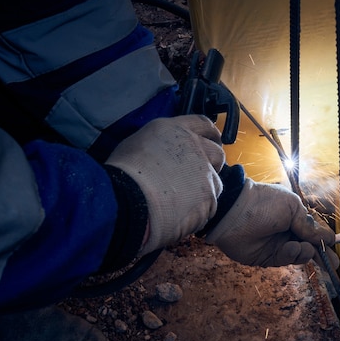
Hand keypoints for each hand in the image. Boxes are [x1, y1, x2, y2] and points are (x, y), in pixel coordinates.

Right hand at [106, 116, 224, 253]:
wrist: (126, 198)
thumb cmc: (122, 172)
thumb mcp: (137, 144)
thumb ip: (159, 145)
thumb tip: (162, 154)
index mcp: (176, 130)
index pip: (203, 124)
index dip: (210, 134)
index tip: (211, 142)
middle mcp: (195, 147)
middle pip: (217, 152)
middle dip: (213, 163)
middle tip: (199, 176)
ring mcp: (204, 172)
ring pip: (215, 182)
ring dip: (204, 190)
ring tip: (185, 202)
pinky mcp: (208, 196)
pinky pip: (209, 206)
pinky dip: (199, 212)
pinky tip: (182, 216)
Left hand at [206, 179, 337, 266]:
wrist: (234, 212)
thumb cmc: (264, 203)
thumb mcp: (292, 207)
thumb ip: (309, 225)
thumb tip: (328, 238)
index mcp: (295, 216)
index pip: (314, 231)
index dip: (325, 239)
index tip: (335, 247)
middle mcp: (288, 232)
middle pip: (310, 247)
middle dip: (322, 255)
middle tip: (334, 264)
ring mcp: (278, 245)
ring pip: (300, 255)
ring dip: (306, 253)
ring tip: (303, 247)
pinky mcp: (267, 258)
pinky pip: (286, 260)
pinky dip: (292, 255)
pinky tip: (292, 248)